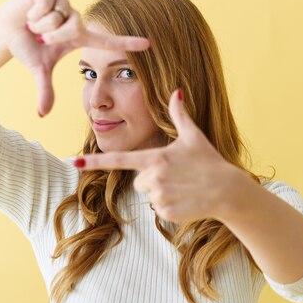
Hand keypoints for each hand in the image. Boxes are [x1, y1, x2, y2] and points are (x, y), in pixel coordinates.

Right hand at [0, 0, 150, 115]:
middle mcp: (75, 19)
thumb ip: (45, 90)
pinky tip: (30, 14)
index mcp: (78, 38)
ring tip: (34, 25)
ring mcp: (64, 4)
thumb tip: (42, 115)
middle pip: (74, 27)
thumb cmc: (26, 48)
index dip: (128, 42)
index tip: (149, 44)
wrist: (5, 32)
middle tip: (41, 37)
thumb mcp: (39, 70)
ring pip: (59, 16)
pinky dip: (34, 12)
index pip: (107, 41)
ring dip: (41, 24)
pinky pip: (48, 3)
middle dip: (53, 35)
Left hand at [74, 89, 246, 222]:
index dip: (95, 162)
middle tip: (176, 176)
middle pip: (138, 181)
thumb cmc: (209, 161)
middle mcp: (154, 177)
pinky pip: (159, 210)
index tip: (74, 162)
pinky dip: (171, 206)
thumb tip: (177, 90)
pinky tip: (186, 200)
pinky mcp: (167, 212)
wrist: (228, 191)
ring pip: (149, 196)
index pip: (119, 160)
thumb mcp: (194, 136)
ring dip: (162, 193)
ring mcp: (160, 196)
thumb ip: (180, 115)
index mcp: (156, 158)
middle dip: (153, 179)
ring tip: (183, 188)